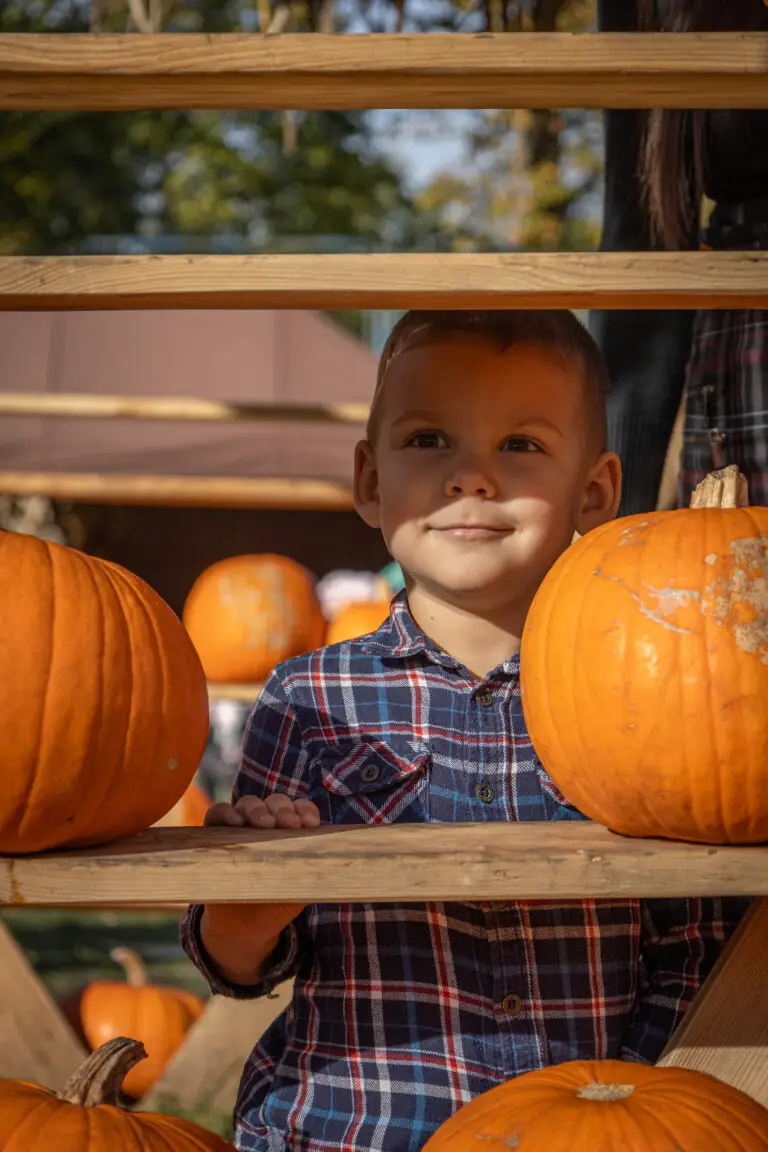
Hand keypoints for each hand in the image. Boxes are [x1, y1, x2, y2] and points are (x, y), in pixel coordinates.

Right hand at [200, 794, 320, 954]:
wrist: (245, 929)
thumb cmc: (277, 901)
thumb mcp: (301, 885)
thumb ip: (314, 868)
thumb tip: (334, 857)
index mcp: (289, 830)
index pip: (299, 808)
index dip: (305, 810)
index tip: (310, 824)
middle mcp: (265, 823)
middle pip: (274, 802)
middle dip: (284, 809)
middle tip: (289, 825)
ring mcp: (240, 827)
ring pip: (248, 803)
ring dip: (258, 810)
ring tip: (265, 824)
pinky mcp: (214, 835)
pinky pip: (217, 813)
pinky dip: (226, 813)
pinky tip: (235, 822)